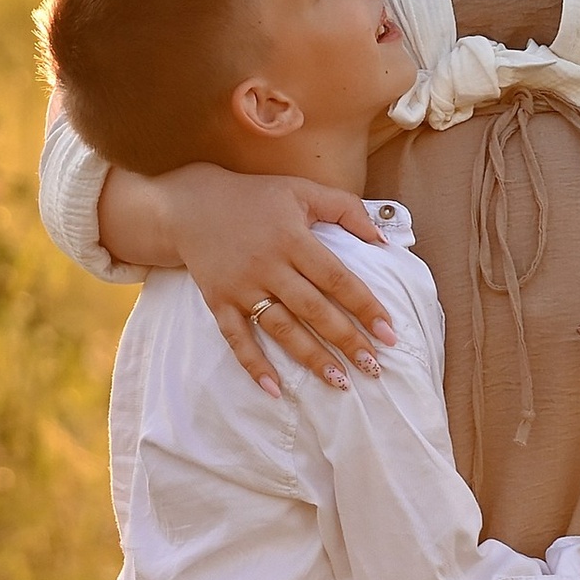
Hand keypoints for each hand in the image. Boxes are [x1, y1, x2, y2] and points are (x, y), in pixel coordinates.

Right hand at [98, 162, 392, 398]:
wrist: (191, 205)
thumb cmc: (255, 198)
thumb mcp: (302, 190)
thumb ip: (345, 209)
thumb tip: (383, 240)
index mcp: (293, 238)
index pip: (337, 278)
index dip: (365, 306)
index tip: (389, 332)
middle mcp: (268, 265)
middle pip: (313, 309)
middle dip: (346, 340)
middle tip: (373, 367)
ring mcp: (241, 287)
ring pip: (281, 329)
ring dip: (311, 358)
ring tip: (339, 382)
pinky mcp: (219, 301)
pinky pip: (236, 339)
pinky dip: (254, 365)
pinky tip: (275, 390)